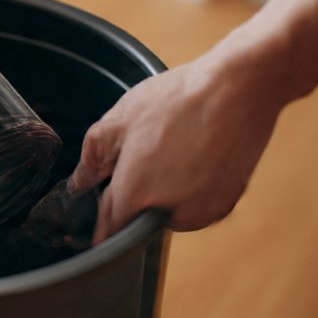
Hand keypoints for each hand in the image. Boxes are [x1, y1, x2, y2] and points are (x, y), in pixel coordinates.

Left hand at [67, 46, 289, 241]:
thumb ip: (92, 159)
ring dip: (165, 192)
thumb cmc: (177, 100)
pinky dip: (192, 188)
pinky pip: (197, 204)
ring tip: (172, 149)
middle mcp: (170, 213)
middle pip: (140, 218)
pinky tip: (195, 154)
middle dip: (135, 195)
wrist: (238, 89)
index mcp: (136, 195)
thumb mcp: (119, 120)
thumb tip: (79, 184)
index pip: (109, 228)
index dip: (101, 219)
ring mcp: (202, 211)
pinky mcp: (227, 204)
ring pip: (170, 212)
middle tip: (143, 156)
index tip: (101, 212)